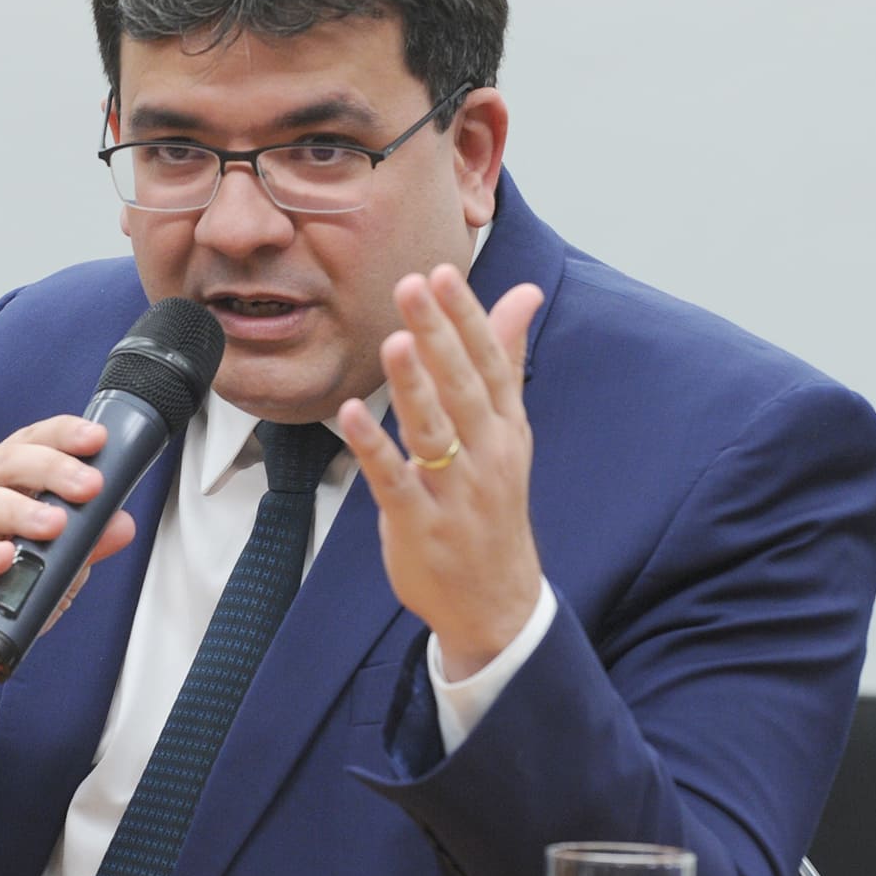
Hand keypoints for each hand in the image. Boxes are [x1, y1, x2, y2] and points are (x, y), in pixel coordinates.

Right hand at [0, 415, 137, 708]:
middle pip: (4, 462)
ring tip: (53, 524)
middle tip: (88, 487)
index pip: (30, 440)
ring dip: (18, 510)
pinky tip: (2, 558)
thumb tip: (121, 524)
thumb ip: (84, 542)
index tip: (97, 440)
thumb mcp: (50, 565)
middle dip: (51, 469)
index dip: (63, 435)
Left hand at [337, 265, 544, 680]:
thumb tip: (524, 293)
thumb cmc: (493, 505)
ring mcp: (453, 493)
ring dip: (413, 386)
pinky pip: (394, 481)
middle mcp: (485, 456)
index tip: (444, 273)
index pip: (490, 364)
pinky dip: (374, 448)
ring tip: (393, 342)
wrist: (496, 601)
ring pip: (432, 431)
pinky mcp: (418, 525)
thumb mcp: (509, 432)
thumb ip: (507, 359)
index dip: (468, 318)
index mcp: (505, 428)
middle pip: (462, 388)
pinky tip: (351, 415)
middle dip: (438, 335)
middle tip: (414, 285)